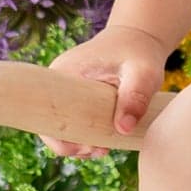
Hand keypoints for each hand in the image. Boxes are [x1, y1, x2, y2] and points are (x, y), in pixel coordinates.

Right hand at [43, 24, 169, 154]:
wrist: (138, 39)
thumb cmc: (139, 53)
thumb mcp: (143, 72)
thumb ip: (135, 96)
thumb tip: (123, 129)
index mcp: (63, 73)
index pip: (47, 113)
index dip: (62, 138)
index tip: (90, 146)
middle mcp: (57, 82)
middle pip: (50, 123)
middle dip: (71, 144)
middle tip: (100, 151)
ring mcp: (65, 91)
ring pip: (62, 125)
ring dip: (78, 142)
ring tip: (103, 150)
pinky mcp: (75, 98)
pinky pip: (72, 121)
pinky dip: (84, 135)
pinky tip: (102, 144)